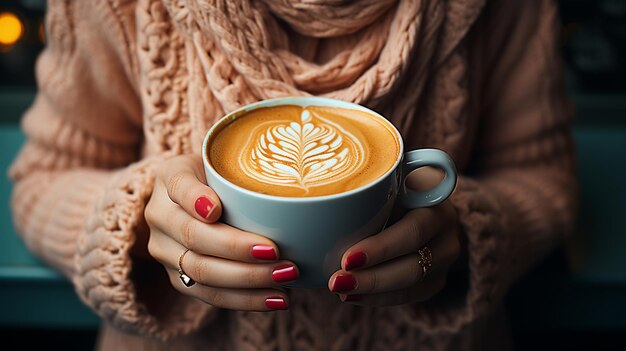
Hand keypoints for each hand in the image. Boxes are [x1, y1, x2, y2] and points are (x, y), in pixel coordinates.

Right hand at [145, 154, 298, 310]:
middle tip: (276, 252)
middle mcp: (160, 215)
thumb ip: (243, 169)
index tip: (216, 209)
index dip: (195, 199)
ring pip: (201, 271)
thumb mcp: (227, 162)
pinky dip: (245, 299)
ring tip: (284, 277)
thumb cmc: (222, 177)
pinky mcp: (179, 278)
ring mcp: (165, 251)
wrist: (198, 200)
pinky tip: (275, 298)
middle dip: (237, 249)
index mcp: (169, 178)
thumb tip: (289, 193)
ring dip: (247, 279)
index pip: (179, 187)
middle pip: (193, 237)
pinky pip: (209, 295)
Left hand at [327, 168, 462, 304]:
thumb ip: (368, 171)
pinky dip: (379, 299)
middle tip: (335, 281)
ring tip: (339, 288)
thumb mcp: (389, 169)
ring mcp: (445, 258)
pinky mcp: (436, 279)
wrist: (427, 199)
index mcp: (436, 197)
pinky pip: (409, 297)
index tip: (347, 258)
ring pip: (412, 284)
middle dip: (373, 276)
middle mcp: (447, 229)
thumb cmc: (395, 181)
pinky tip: (352, 296)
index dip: (383, 247)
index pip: (415, 228)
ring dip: (373, 290)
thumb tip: (313, 169)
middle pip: (414, 263)